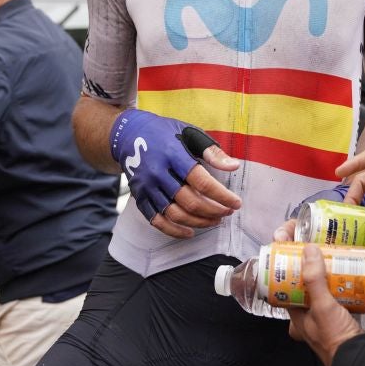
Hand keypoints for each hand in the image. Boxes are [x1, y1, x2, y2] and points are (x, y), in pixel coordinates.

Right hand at [110, 110, 240, 237]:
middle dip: (213, 210)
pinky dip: (174, 230)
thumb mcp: (189, 133)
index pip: (202, 182)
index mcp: (173, 154)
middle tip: (227, 212)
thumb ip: (211, 151)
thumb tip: (233, 166)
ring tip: (214, 221)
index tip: (236, 203)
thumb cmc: (165, 133)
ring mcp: (146, 187)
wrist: (129, 135)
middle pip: (190, 201)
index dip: (221, 195)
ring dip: (198, 222)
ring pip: (175, 214)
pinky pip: (157, 220)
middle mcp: (158, 173)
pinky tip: (189, 232)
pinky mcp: (139, 197)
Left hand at [288, 244, 364, 365]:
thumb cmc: (335, 339)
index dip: (284, 266)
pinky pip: (336, 296)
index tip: (288, 249)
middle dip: (307, 268)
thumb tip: (308, 250)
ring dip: (324, 275)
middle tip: (313, 250)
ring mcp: (323, 317)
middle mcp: (306, 316)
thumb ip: (315, 279)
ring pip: (319, 290)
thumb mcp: (322, 306)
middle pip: (303, 285)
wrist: (360, 360)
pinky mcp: (339, 317)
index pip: (283, 284)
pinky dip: (339, 285)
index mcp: (295, 314)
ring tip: (330, 258)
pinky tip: (347, 276)